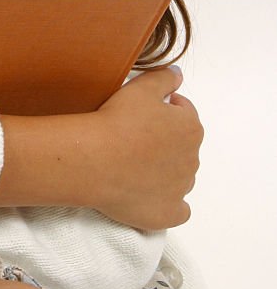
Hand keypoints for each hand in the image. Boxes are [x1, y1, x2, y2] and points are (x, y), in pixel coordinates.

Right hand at [89, 66, 203, 229]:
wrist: (96, 160)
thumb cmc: (118, 120)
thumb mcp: (141, 87)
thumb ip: (164, 78)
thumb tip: (177, 75)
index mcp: (190, 128)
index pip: (184, 113)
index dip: (164, 108)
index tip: (142, 111)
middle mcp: (192, 159)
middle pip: (182, 145)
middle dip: (165, 140)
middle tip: (134, 135)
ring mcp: (181, 189)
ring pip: (179, 175)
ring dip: (164, 169)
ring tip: (134, 162)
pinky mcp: (168, 213)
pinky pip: (178, 209)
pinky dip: (168, 202)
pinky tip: (151, 193)